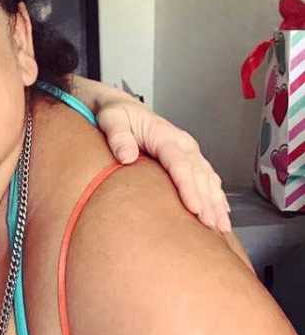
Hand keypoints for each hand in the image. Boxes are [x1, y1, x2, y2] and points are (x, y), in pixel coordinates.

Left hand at [96, 96, 230, 232]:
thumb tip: (126, 156)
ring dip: (216, 202)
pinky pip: (208, 178)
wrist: (125, 108)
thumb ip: (118, 137)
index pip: (179, 164)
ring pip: (208, 178)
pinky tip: (222, 212)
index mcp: (164, 135)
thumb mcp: (111, 119)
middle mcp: (182, 143)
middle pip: (199, 175)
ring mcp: (188, 151)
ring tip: (221, 226)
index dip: (188, 187)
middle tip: (210, 225)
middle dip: (207, 201)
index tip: (194, 208)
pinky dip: (217, 196)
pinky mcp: (189, 158)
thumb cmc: (117, 115)